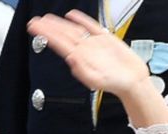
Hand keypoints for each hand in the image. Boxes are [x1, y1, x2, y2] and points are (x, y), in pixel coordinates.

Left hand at [26, 11, 149, 98]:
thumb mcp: (97, 81)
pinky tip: (72, 15)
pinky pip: (91, 26)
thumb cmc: (115, 85)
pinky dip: (81, 19)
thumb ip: (82, 71)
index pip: (59, 43)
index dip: (46, 34)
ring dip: (60, 24)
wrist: (132, 81)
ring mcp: (94, 44)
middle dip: (48, 28)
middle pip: (62, 35)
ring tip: (47, 18)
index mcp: (79, 59)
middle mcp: (84, 50)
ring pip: (73, 30)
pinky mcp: (106, 39)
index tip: (34, 28)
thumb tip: (70, 58)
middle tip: (34, 22)